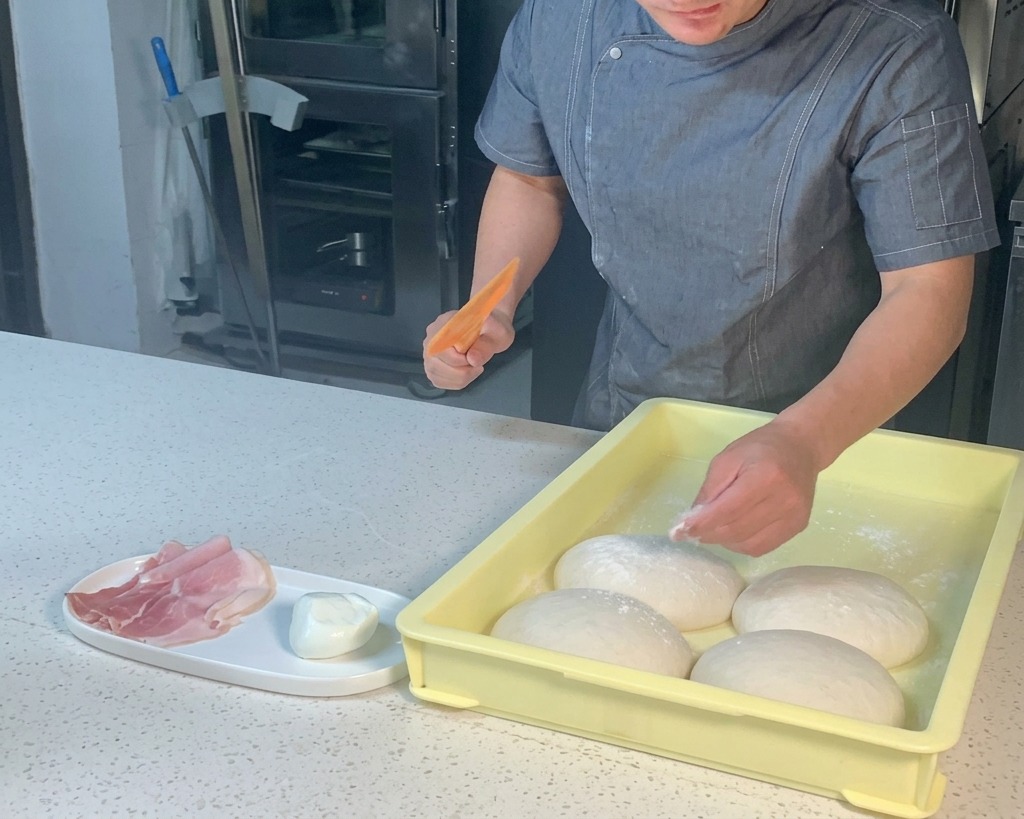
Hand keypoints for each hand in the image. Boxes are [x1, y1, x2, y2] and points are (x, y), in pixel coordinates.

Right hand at [422, 309, 514, 389]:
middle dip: (459, 371)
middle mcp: (432, 336)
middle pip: (433, 362)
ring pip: (434, 373)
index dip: (455, 359)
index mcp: (444, 323)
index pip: (437, 346)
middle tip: (478, 366)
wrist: (490, 330)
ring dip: (458, 378)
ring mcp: (430, 351)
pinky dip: (455, 382)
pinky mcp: (434, 364)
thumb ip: (486, 344)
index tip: (474, 359)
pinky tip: (468, 373)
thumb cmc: (493, 328)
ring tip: (474, 368)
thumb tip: (472, 360)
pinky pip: (438, 380)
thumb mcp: (497, 332)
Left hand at [671, 420, 820, 555]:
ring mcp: (794, 516)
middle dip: (708, 534)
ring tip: (712, 530)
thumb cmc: (760, 448)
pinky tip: (732, 534)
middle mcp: (783, 500)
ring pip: (748, 544)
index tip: (679, 532)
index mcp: (765, 477)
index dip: (702, 524)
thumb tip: (693, 518)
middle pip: (736, 530)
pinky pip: (762, 547)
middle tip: (690, 532)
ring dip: (723, 542)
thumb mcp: (727, 458)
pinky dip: (741, 545)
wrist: (801, 447)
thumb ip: (710, 488)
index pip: (728, 510)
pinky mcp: (798, 526)